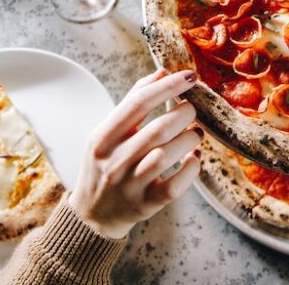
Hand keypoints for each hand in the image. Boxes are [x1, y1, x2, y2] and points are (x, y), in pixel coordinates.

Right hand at [69, 69, 201, 238]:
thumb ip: (133, 102)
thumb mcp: (107, 133)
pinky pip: (174, 186)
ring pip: (166, 156)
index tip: (190, 76)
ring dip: (189, 139)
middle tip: (193, 110)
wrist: (92, 215)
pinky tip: (194, 157)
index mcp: (102, 137)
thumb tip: (162, 73)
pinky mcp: (144, 206)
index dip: (167, 86)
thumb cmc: (106, 165)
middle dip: (184, 113)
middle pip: (158, 129)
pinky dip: (191, 169)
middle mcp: (113, 161)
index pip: (137, 103)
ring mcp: (128, 186)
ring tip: (195, 134)